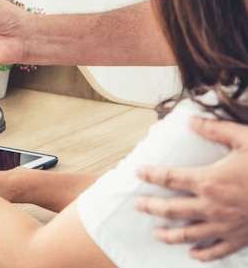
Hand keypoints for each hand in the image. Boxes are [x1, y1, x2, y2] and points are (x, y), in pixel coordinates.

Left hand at [135, 116, 247, 260]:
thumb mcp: (245, 140)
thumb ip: (216, 130)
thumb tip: (192, 120)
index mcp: (210, 181)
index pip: (169, 178)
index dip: (151, 175)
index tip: (139, 172)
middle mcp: (212, 206)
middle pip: (171, 209)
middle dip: (150, 207)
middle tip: (138, 204)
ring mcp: (225, 225)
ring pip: (188, 234)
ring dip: (168, 235)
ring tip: (156, 233)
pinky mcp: (240, 238)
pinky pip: (216, 251)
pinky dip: (202, 254)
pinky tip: (192, 253)